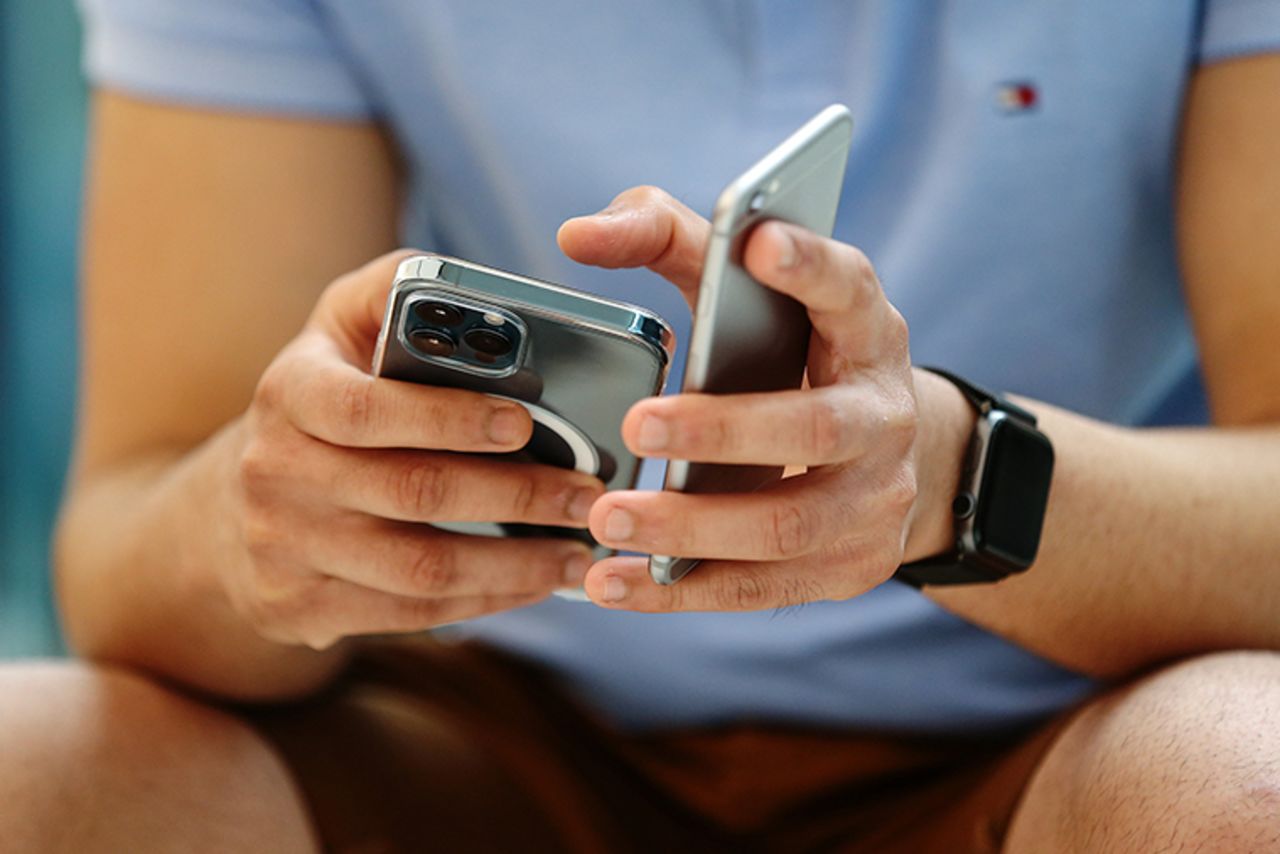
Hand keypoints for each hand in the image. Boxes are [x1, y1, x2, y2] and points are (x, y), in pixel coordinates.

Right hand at [220, 251, 600, 648]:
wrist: (232, 508)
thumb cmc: (319, 400)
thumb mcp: (339, 326)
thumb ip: (398, 289)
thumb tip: (482, 288)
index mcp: (290, 392)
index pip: (368, 409)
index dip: (450, 418)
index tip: (525, 422)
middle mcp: (276, 473)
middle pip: (412, 493)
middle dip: (517, 496)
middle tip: (588, 495)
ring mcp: (283, 550)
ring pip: (420, 568)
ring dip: (514, 565)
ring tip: (579, 553)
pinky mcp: (299, 610)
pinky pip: (410, 615)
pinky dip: (484, 602)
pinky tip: (533, 585)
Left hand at [558, 188, 961, 610]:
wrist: (884, 455)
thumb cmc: (790, 355)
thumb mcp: (750, 290)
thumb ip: (667, 238)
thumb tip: (578, 236)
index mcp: (865, 328)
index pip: (846, 288)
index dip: (808, 266)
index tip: (758, 243)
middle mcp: (883, 413)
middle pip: (813, 426)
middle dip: (723, 431)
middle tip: (637, 424)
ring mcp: (876, 500)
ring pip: (785, 525)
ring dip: (689, 528)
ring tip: (607, 518)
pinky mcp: (851, 566)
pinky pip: (760, 588)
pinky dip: (680, 591)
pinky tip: (614, 581)